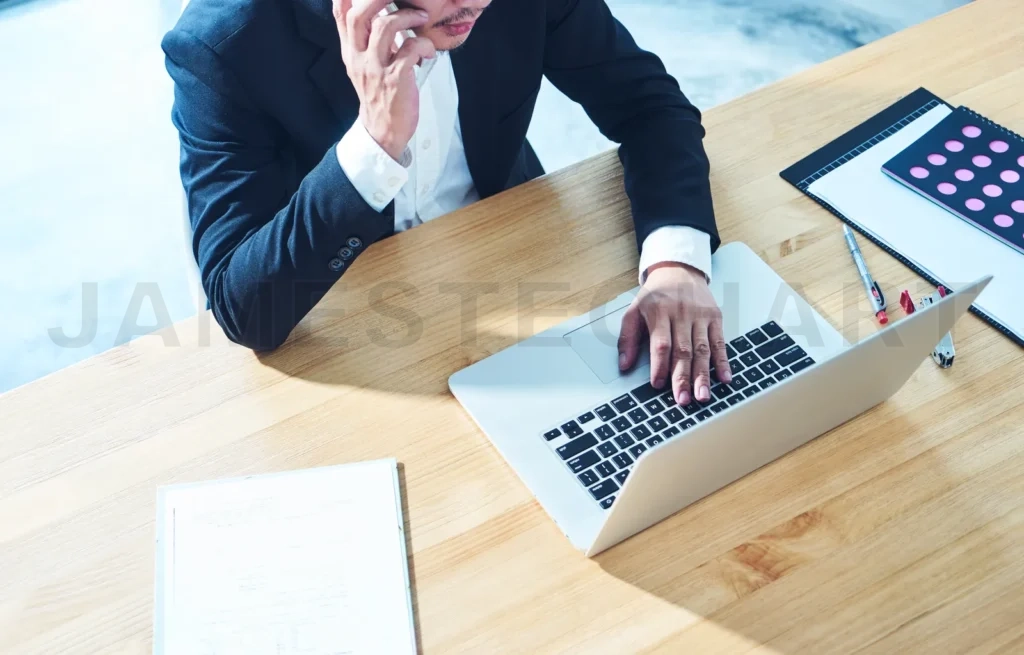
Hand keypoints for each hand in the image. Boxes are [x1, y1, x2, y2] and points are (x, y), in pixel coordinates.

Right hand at [333, 0, 435, 160]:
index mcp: (351, 52)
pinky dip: (423, 44)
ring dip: (408, 17)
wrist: (383, 131)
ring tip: (422, 18)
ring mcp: (376, 69)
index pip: (341, 16)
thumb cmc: (379, 94)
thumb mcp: (366, 65)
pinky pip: (409, 49)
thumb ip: (369, 41)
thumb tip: (380, 14)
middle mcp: (359, 58)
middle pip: (359, 15)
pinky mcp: (395, 80)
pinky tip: (429, 51)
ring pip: (385, 27)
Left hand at [618, 263, 731, 404]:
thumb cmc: (655, 295)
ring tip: (702, 395)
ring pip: (703, 349)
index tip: (658, 385)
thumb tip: (624, 365)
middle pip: (683, 350)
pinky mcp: (715, 317)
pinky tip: (725, 378)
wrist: (679, 269)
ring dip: (703, 374)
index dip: (660, 365)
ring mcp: (700, 315)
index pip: (661, 343)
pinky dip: (723, 361)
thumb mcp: (634, 311)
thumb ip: (627, 338)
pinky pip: (720, 342)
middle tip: (683, 399)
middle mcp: (681, 314)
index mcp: (659, 312)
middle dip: (683, 377)